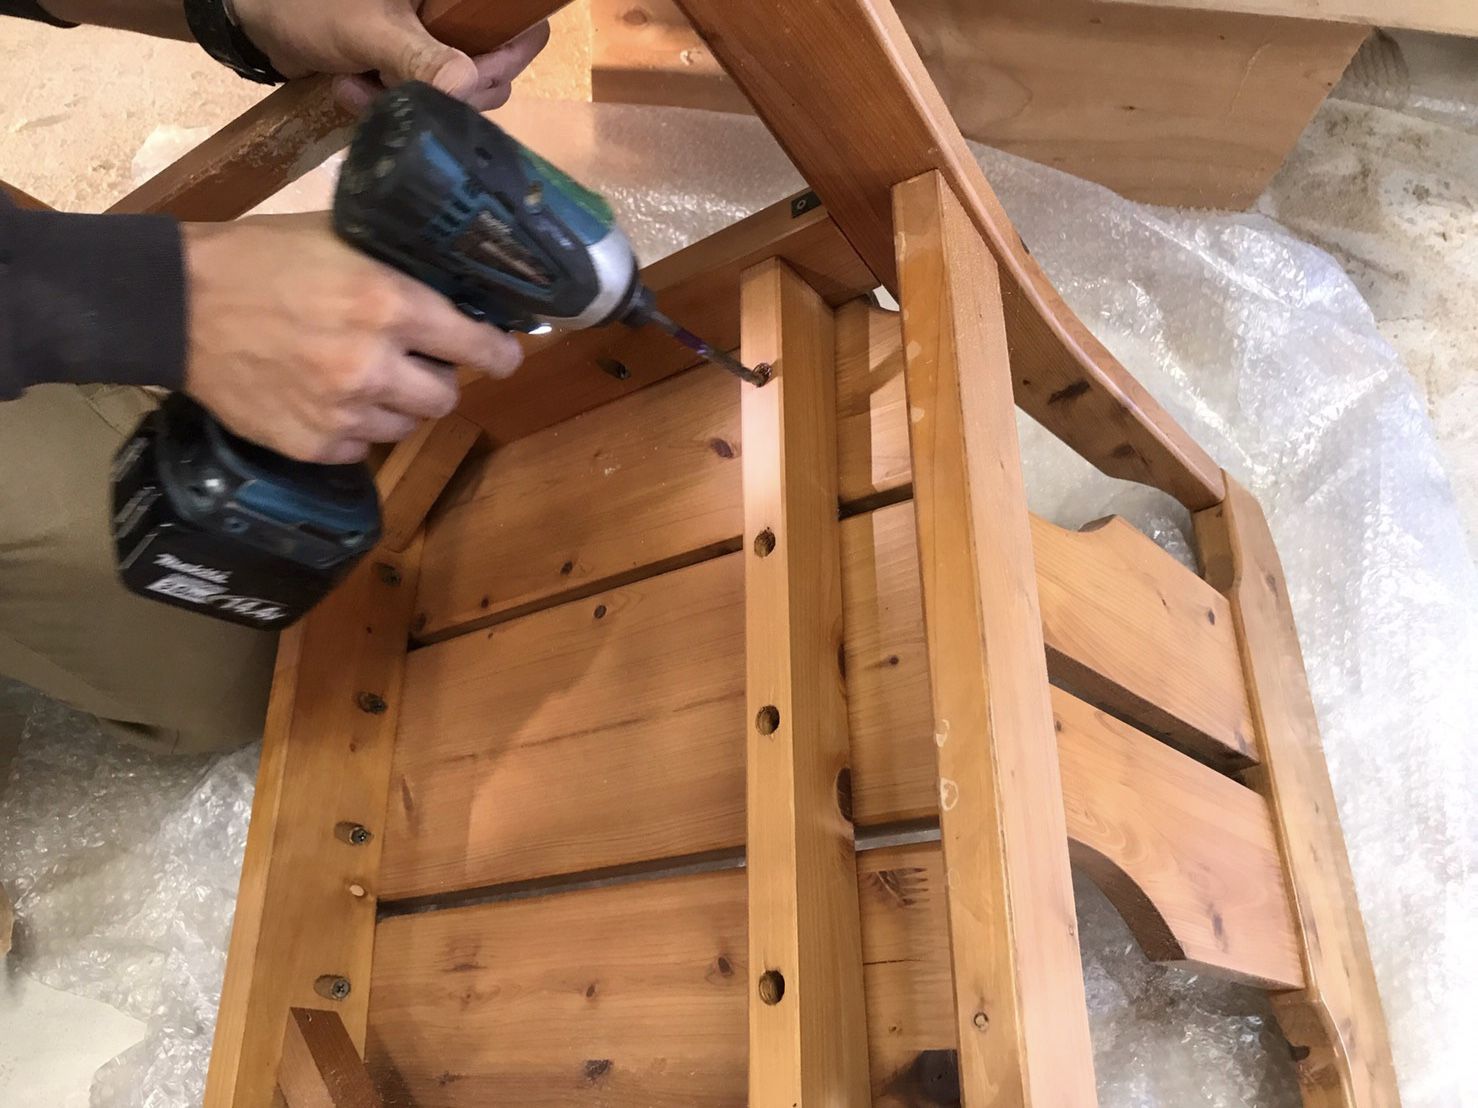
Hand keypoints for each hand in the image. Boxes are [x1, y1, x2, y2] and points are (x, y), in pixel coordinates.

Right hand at [181, 212, 521, 463]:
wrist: (175, 305)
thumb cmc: (257, 258)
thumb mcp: (337, 236)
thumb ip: (396, 265)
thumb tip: (453, 281)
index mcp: (388, 304)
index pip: (476, 345)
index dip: (497, 353)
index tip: (504, 356)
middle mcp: (372, 364)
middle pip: (445, 397)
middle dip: (437, 380)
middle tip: (417, 363)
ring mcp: (341, 411)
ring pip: (406, 427)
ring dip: (396, 407)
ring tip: (366, 379)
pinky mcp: (311, 444)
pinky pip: (360, 450)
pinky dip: (355, 430)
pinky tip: (330, 400)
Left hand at [230, 0, 550, 113]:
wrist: (255, 18)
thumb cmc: (308, 5)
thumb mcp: (366, 31)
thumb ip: (419, 59)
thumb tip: (468, 87)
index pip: (523, 28)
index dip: (507, 59)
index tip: (468, 81)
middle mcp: (456, 15)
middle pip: (495, 69)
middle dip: (445, 90)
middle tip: (396, 85)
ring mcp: (438, 44)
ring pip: (461, 93)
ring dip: (413, 101)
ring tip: (361, 85)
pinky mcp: (417, 69)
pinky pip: (429, 102)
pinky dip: (395, 105)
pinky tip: (355, 90)